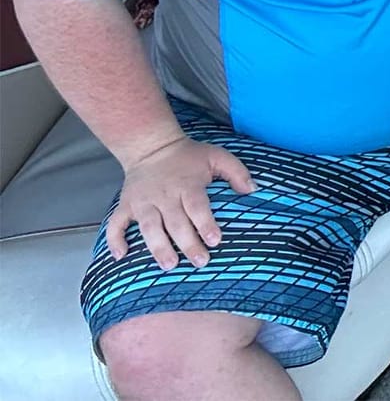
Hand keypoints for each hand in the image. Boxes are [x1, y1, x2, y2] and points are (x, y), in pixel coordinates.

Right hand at [107, 133, 256, 270]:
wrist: (152, 146)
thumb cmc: (189, 156)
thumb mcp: (217, 156)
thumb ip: (237, 172)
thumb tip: (252, 190)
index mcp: (187, 184)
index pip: (197, 206)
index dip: (206, 224)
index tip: (215, 240)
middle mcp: (164, 195)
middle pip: (176, 222)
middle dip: (187, 243)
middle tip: (200, 262)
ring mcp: (142, 202)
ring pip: (149, 228)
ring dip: (158, 247)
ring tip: (169, 265)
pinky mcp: (126, 205)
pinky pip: (116, 224)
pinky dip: (115, 240)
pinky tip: (121, 256)